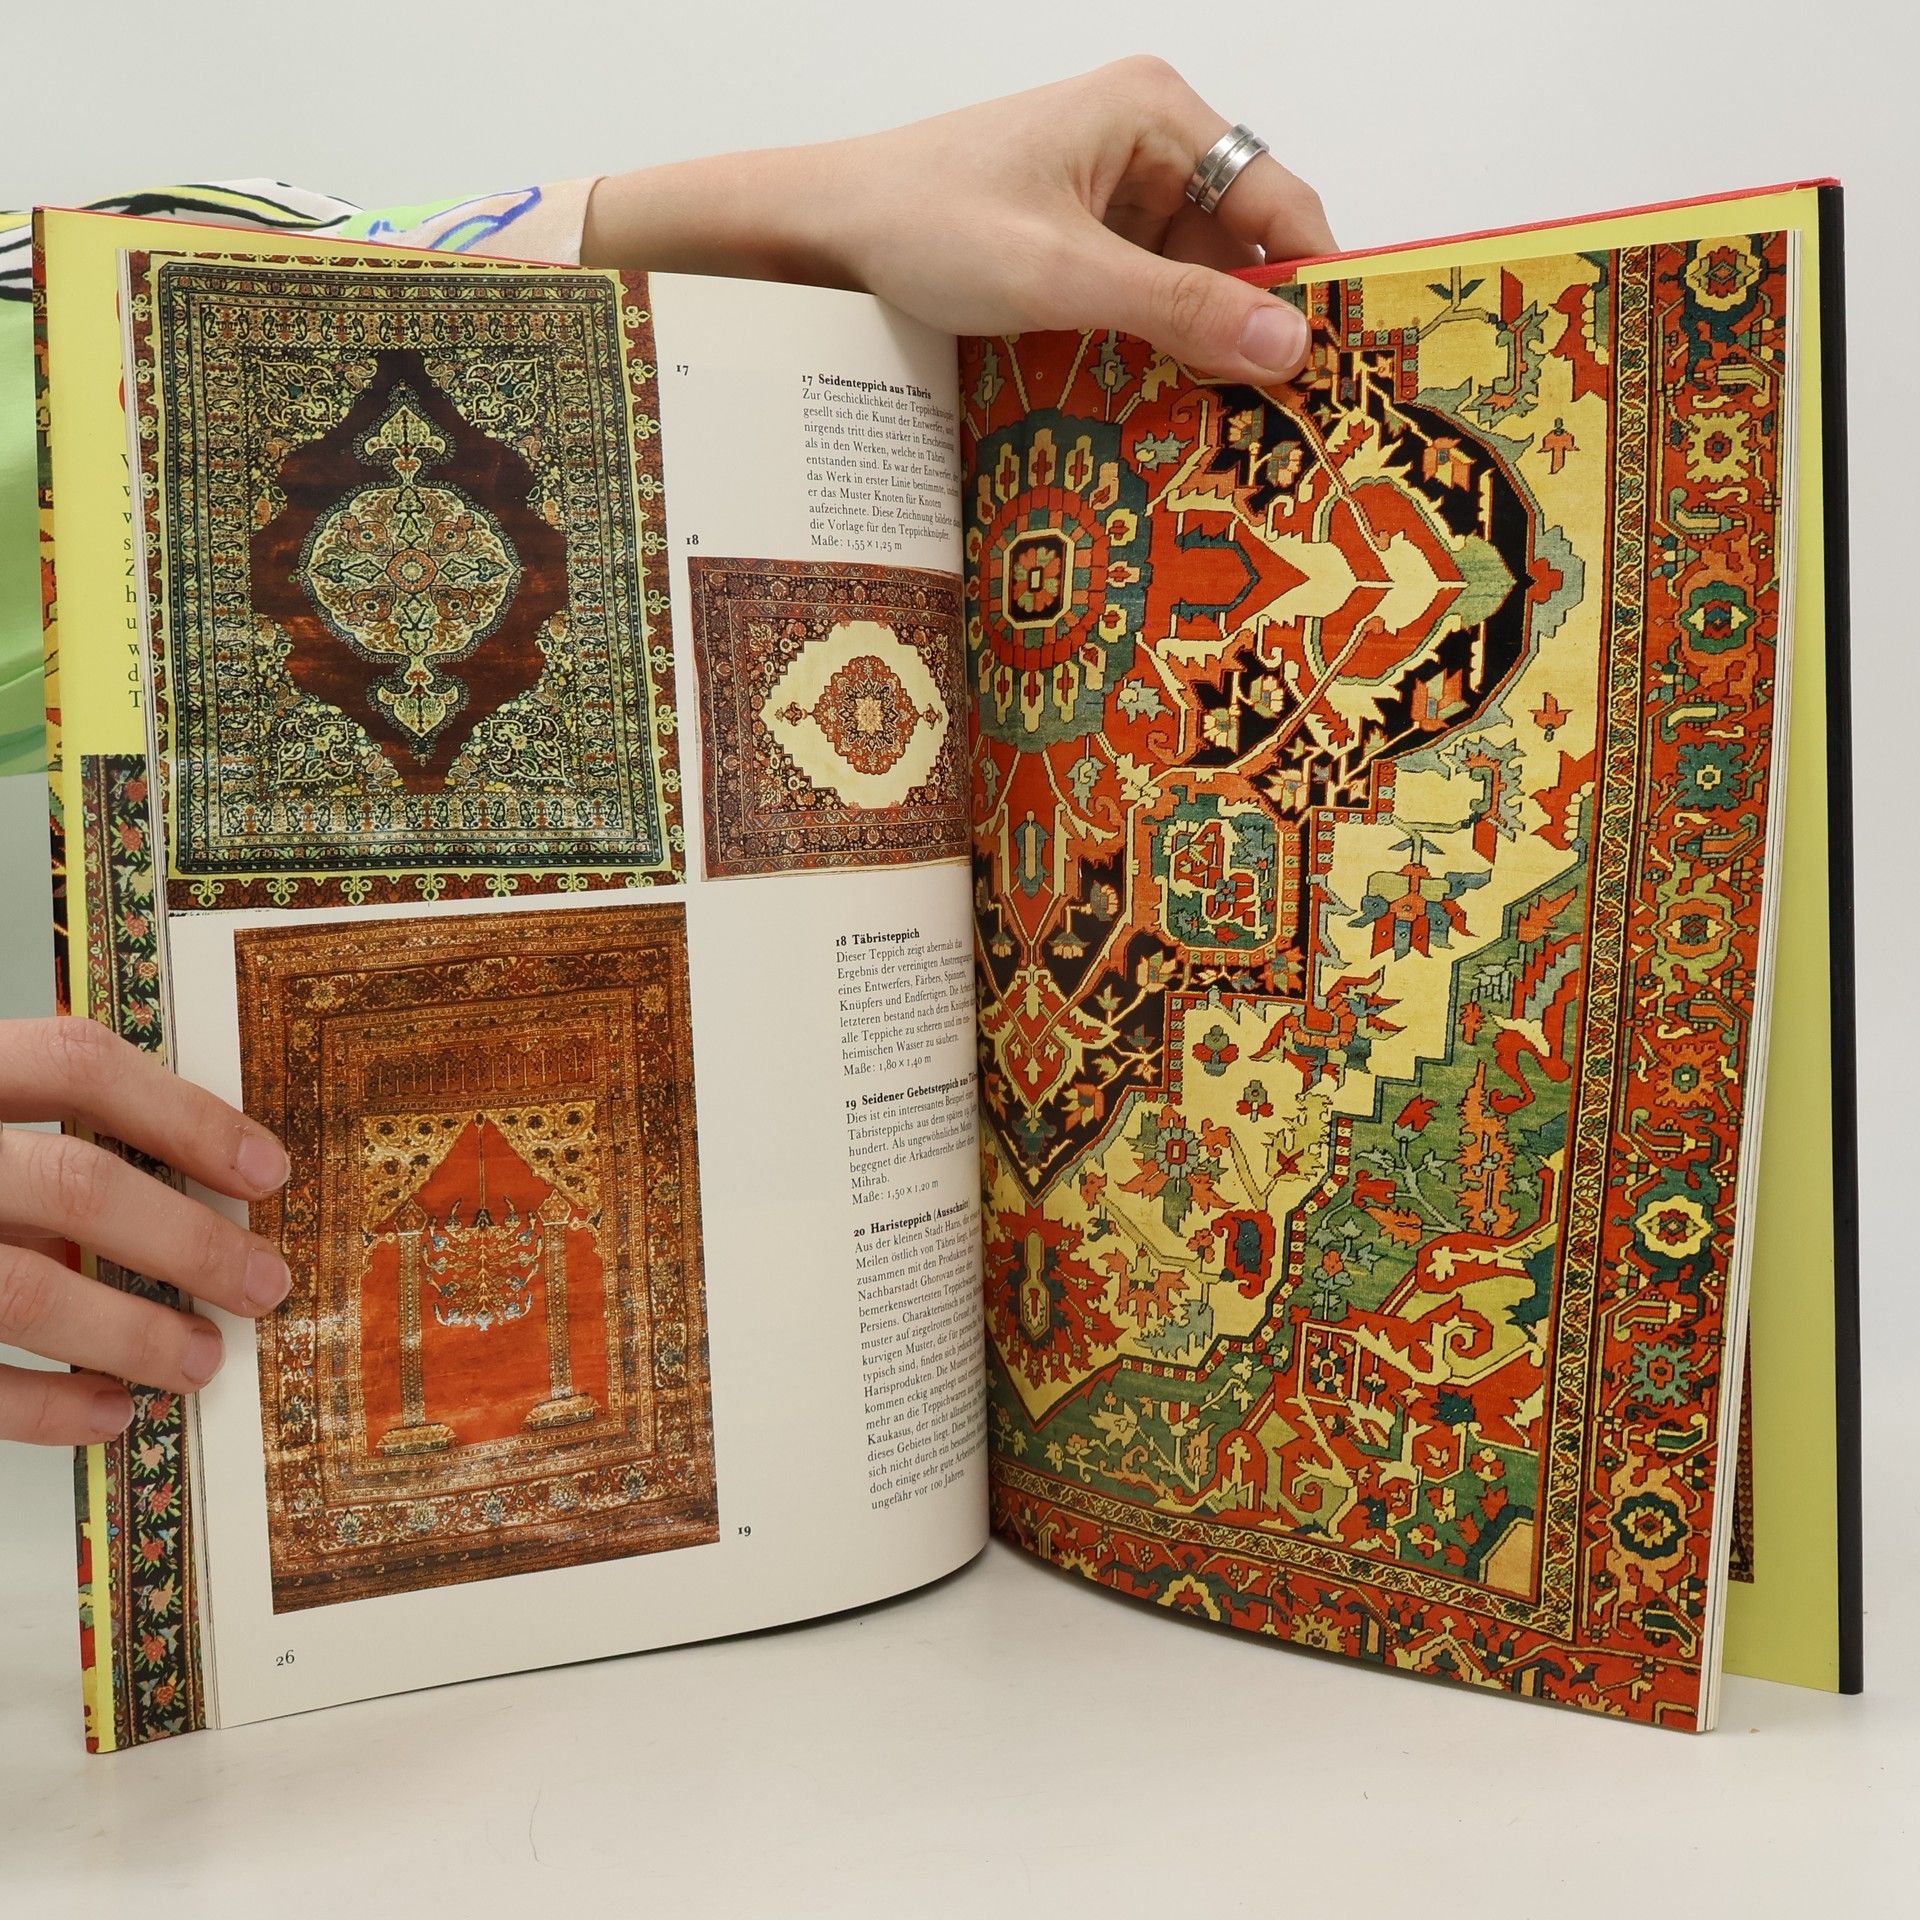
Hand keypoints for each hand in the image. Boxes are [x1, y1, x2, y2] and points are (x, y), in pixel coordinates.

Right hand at [0, 1018, 290, 1445]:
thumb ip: (29, 1141)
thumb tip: (177, 1197)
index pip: (77, 1063)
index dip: (186, 1116)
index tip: (269, 1170)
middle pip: (73, 1184)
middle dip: (189, 1242)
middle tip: (265, 1286)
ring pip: (25, 1291)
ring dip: (132, 1333)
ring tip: (201, 1361)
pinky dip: (44, 1406)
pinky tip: (109, 1414)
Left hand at [583, 57, 1332, 381]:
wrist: (820, 232)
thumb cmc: (926, 225)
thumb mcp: (1064, 276)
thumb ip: (1181, 310)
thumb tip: (1292, 344)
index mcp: (1156, 114)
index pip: (1277, 199)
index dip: (1312, 284)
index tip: (1337, 368)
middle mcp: (1144, 142)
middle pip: (1236, 247)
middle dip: (1249, 327)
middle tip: (1277, 421)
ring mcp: (1108, 192)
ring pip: (1189, 280)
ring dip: (1197, 346)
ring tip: (1219, 425)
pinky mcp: (1076, 238)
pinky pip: (1141, 294)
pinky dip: (1150, 345)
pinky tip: (1155, 401)